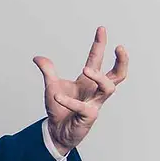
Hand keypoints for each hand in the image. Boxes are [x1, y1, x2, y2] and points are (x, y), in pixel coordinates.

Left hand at [32, 26, 128, 154]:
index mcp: (87, 82)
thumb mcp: (51, 86)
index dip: (99, 45)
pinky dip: (69, 101)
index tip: (101, 29)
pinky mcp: (88, 117)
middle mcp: (94, 91)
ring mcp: (94, 104)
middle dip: (121, 61)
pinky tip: (56, 96)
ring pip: (108, 89)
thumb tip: (38, 57)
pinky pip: (83, 107)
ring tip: (85, 69)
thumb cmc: (59, 109)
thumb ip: (47, 71)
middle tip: (120, 47)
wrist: (56, 132)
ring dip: (98, 77)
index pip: (96, 60)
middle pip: (117, 75)